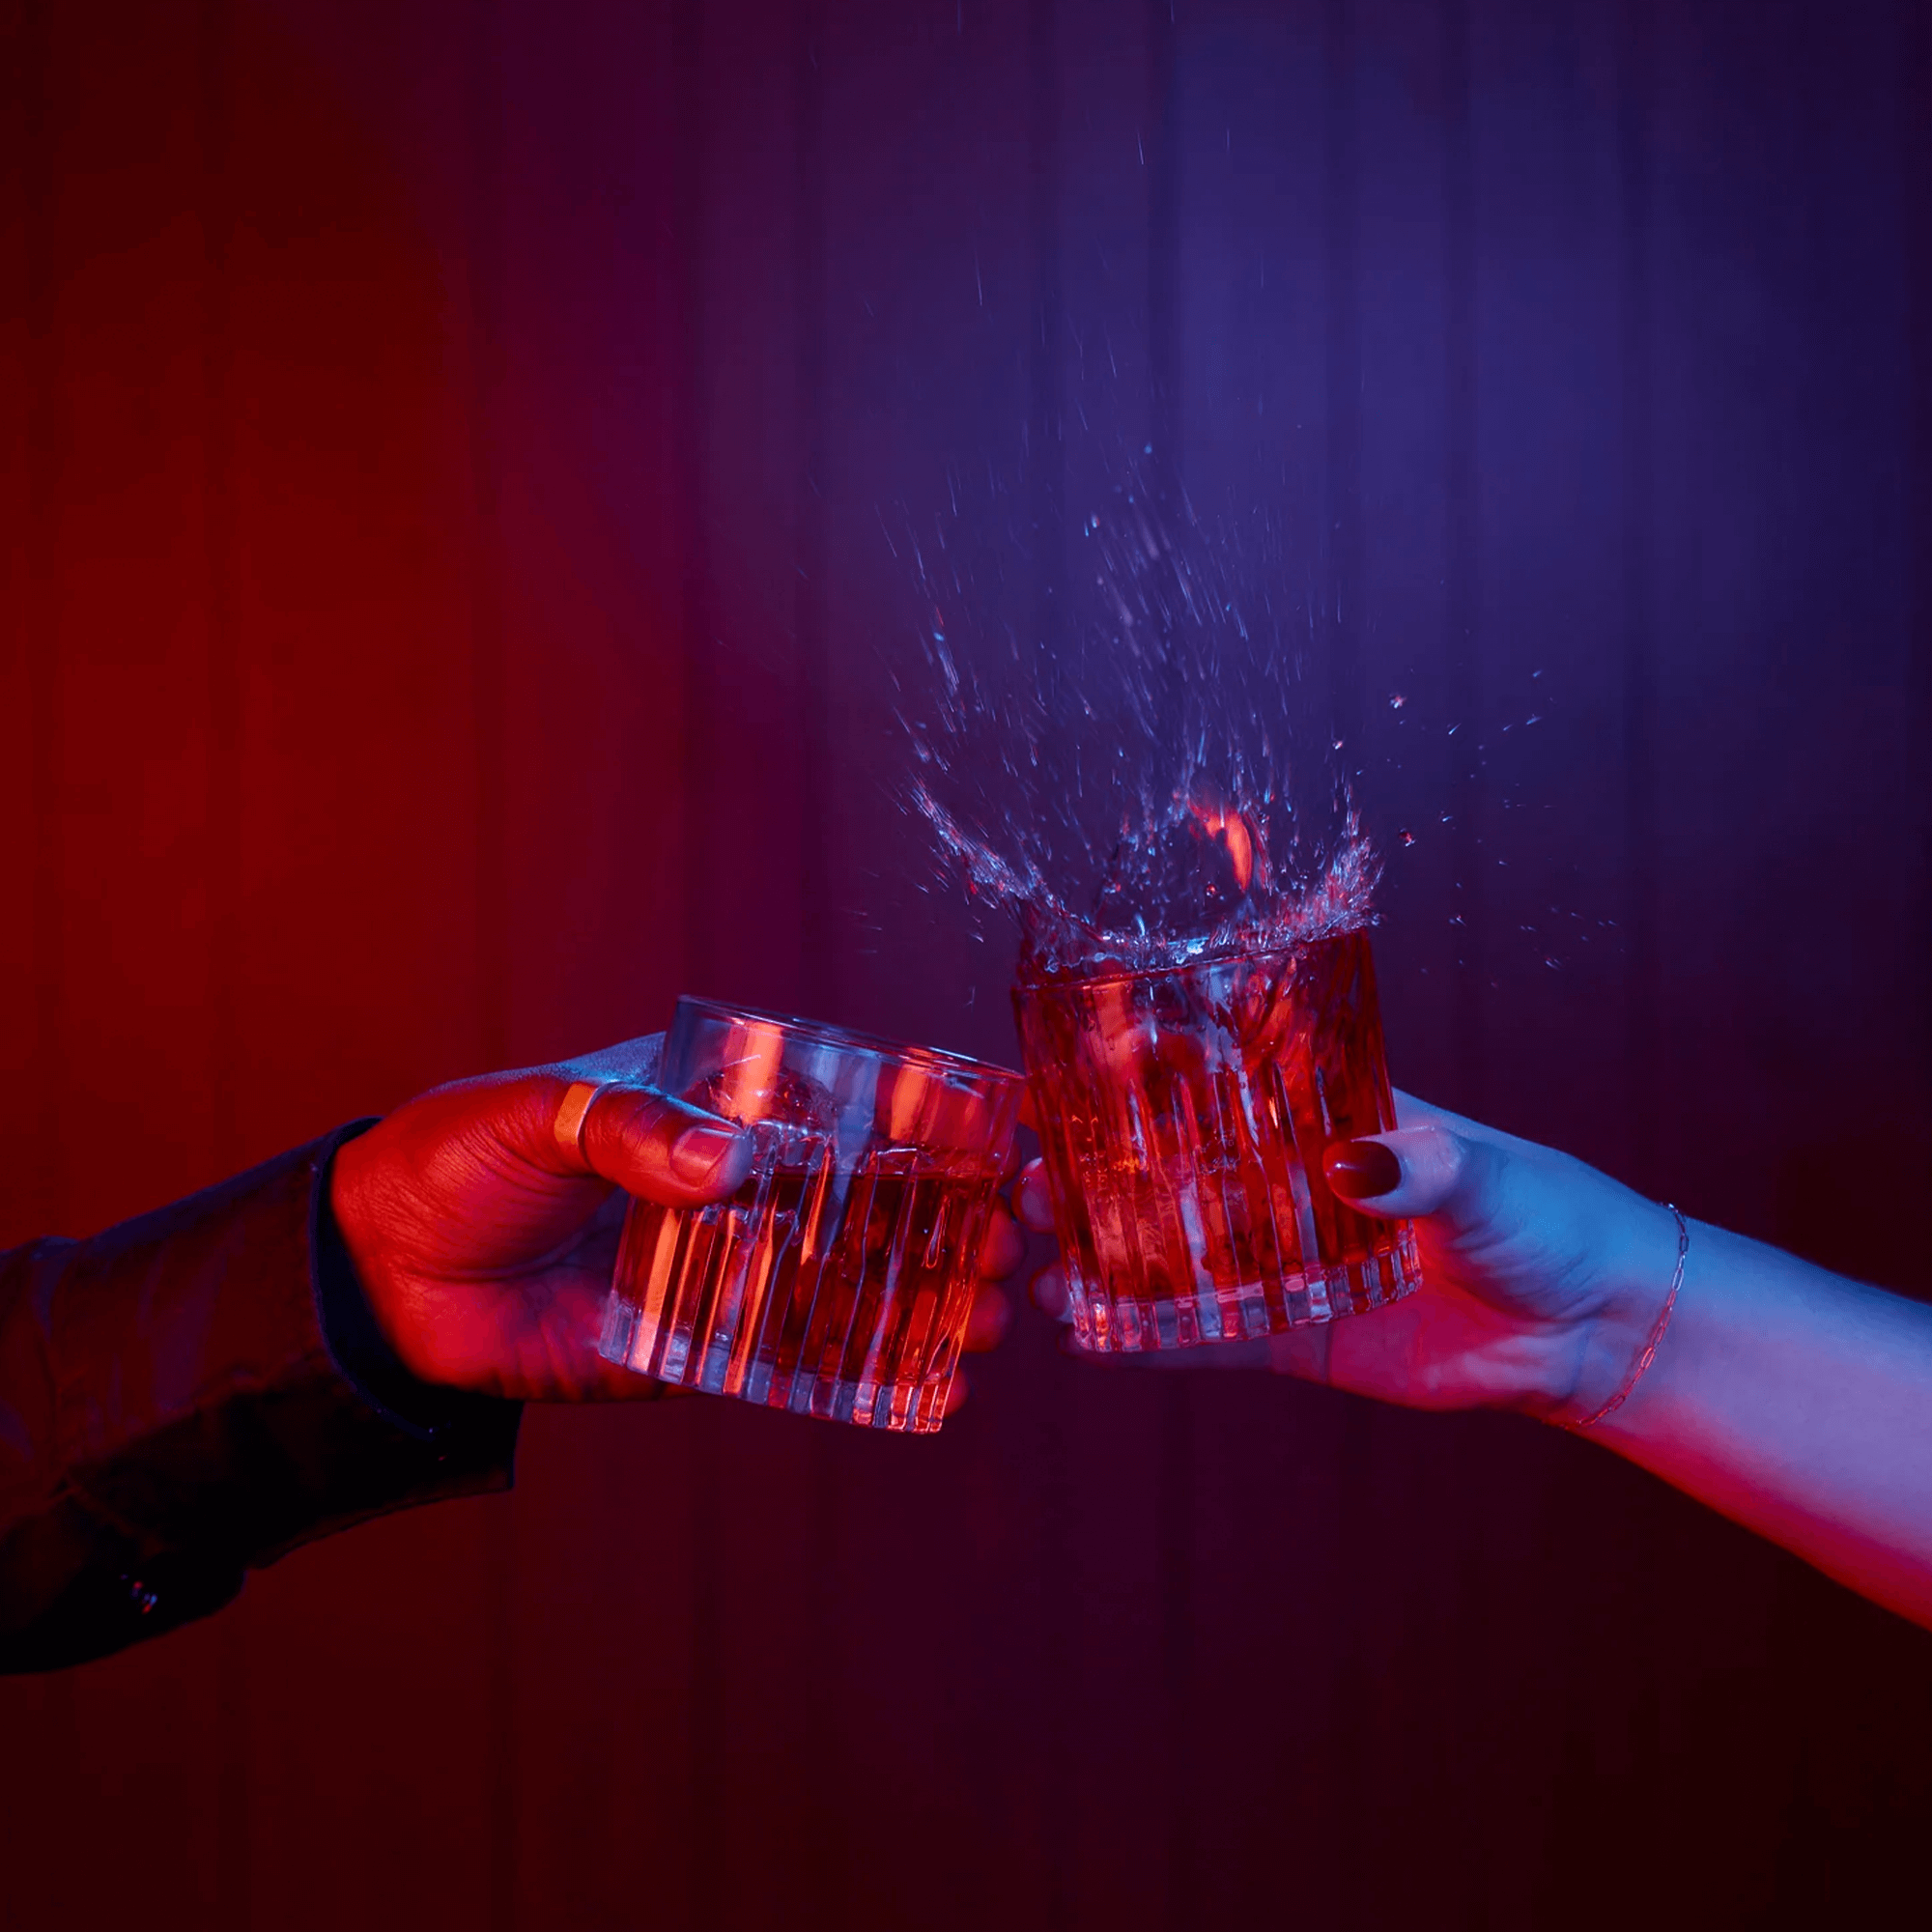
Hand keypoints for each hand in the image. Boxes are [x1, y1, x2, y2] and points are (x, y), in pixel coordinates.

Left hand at [333, 1034, 1026, 1404]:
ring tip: (993, 1311)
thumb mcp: (538, 1113)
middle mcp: (735, 1187)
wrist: (379, 1282)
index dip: (928, 1114)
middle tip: (1016, 1235)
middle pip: (872, 1196)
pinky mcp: (697, 1349)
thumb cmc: (457, 1162)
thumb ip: (625, 1125)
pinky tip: (935, 1385)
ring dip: (932, 1295)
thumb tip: (717, 1163)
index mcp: (712, 1107)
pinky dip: (866, 1374)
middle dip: (955, 1214)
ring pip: (851, 1281)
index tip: (1003, 1134)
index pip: (840, 1100)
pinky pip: (794, 1361)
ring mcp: (724, 1270)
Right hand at [1018, 1091, 1682, 1422]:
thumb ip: (1420, 1166)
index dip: (1126, 1078)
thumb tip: (1353, 1166)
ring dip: (1096, 1261)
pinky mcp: (1291, 1335)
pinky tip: (1082, 1341)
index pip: (1205, 1083)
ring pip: (1166, 1256)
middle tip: (1022, 1192)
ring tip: (1036, 1273)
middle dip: (1084, 1178)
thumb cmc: (1541, 1215)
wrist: (1587, 1323)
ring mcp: (1279, 1261)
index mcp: (1315, 1119)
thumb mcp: (1482, 1176)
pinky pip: (1203, 1339)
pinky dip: (1143, 1342)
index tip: (1054, 1077)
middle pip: (1159, 1172)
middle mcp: (1281, 1184)